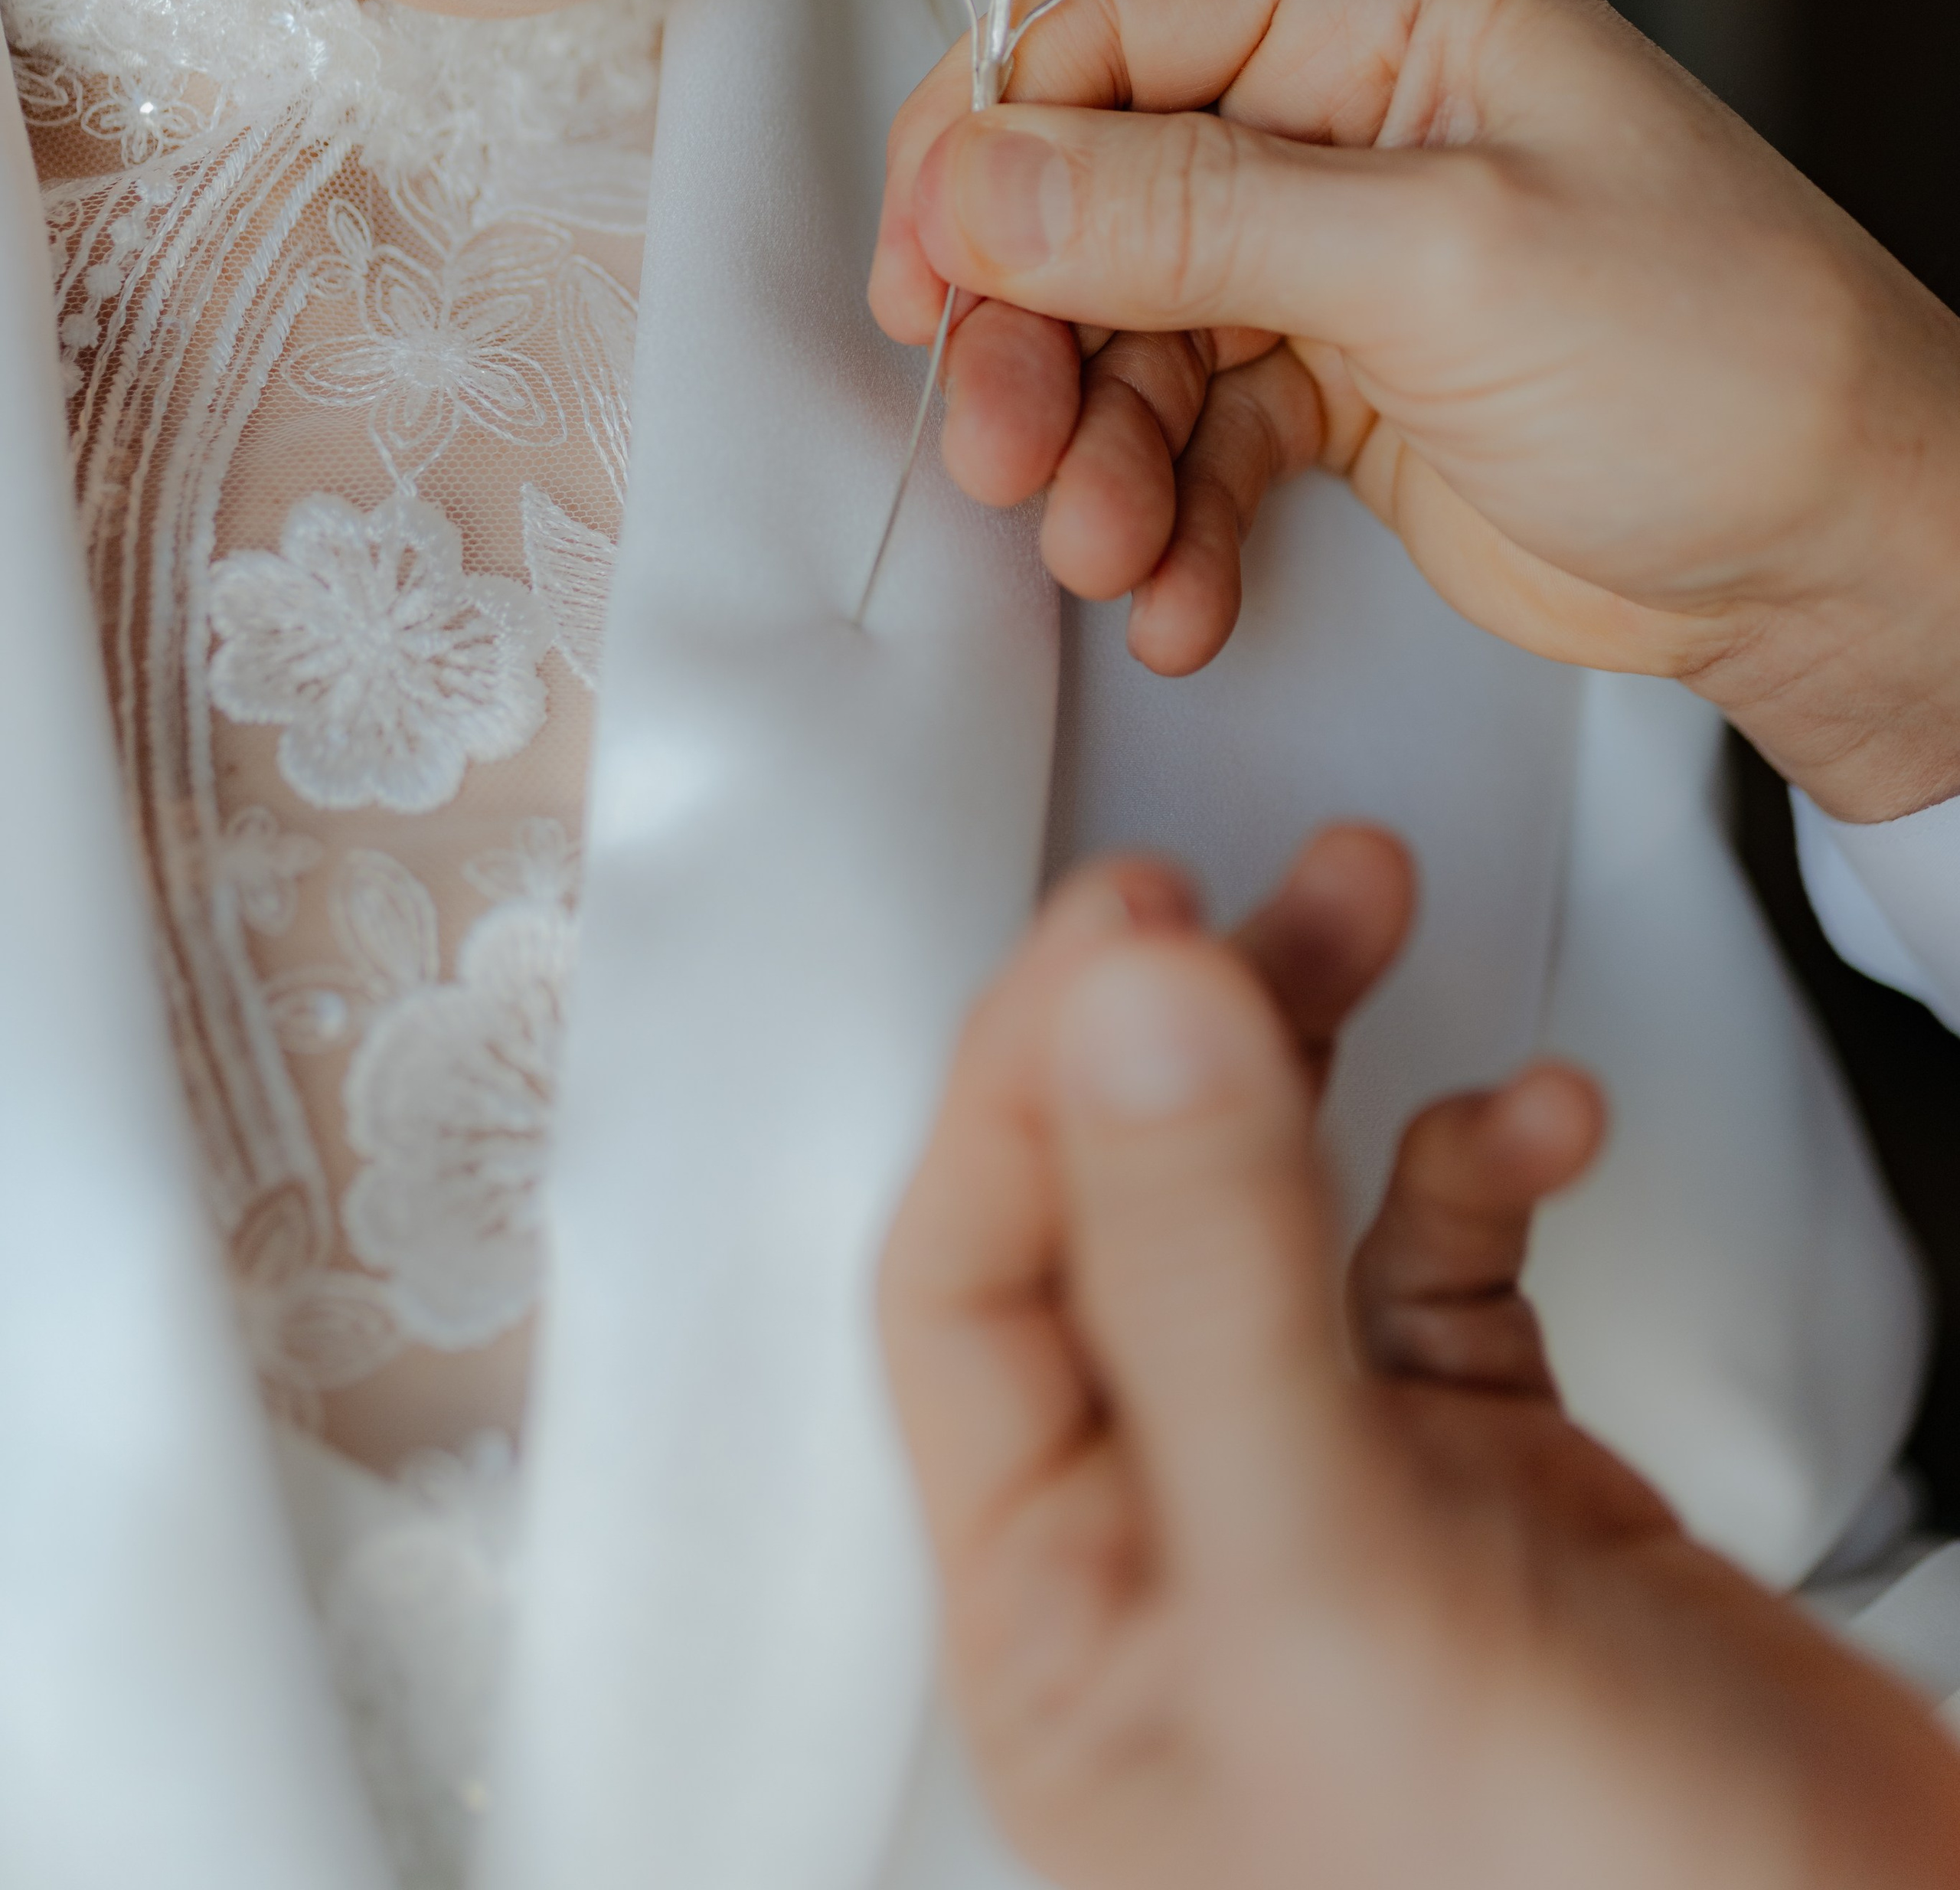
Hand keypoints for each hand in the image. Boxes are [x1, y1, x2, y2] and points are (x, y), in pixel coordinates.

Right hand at [869, 0, 1959, 820]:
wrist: (1845, 557)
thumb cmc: (1724, 366)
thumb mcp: (1441, 264)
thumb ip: (1188, 218)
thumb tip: (978, 180)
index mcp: (1385, 0)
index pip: (1105, 26)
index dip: (987, 149)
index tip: (930, 283)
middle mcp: (1345, 108)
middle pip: (1089, 193)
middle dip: (1035, 336)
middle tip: (1006, 454)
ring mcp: (1338, 250)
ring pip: (1123, 332)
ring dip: (1095, 455)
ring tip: (1111, 554)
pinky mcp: (1342, 378)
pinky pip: (1193, 436)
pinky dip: (1169, 521)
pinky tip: (1181, 594)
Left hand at [882, 846, 1959, 1889]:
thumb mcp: (1332, 1570)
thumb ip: (1206, 1273)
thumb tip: (1113, 1003)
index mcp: (1062, 1620)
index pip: (966, 1281)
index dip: (1024, 1078)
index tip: (1123, 920)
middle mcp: (1174, 1553)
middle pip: (1113, 1216)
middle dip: (1180, 1028)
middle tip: (1247, 887)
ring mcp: (1334, 1508)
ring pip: (1270, 1212)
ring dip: (1317, 1051)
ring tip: (1370, 902)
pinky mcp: (1485, 1484)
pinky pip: (1436, 1264)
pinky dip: (1477, 1164)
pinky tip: (1539, 1118)